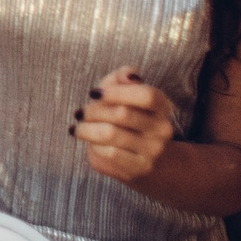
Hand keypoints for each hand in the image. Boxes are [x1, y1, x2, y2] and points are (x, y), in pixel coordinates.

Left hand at [72, 66, 177, 184]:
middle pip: (122, 114)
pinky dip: (93, 145)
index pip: (146, 95)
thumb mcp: (124, 96)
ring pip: (111, 134)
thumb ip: (121, 79)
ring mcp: (153, 150)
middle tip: (80, 113)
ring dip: (87, 129)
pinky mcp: (140, 168)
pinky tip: (90, 142)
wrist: (145, 159)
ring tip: (77, 128)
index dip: (117, 92)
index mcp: (162, 106)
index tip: (93, 93)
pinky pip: (109, 153)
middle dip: (93, 111)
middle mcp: (162, 128)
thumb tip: (129, 73)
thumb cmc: (128, 121)